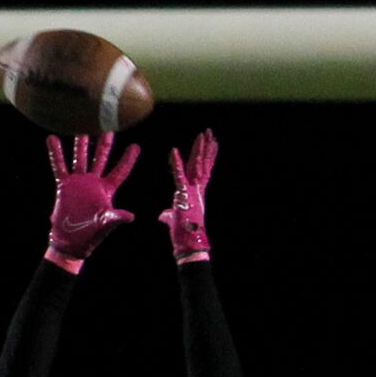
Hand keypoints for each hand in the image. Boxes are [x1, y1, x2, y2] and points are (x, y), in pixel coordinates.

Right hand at [45, 133, 138, 267]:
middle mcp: (94, 182)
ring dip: (81, 142)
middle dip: (104, 142)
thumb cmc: (92, 234)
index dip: (128, 160)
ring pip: (80, 157)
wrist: (72, 240)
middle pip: (100, 157)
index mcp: (107, 190)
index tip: (136, 146)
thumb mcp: (106, 224)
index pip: (120, 171)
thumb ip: (116, 217)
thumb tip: (130, 216)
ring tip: (81, 124)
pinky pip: (60, 166)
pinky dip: (56, 153)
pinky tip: (53, 138)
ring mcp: (79, 181)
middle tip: (107, 124)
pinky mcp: (64, 184)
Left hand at [160, 129, 216, 261]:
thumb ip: (168, 214)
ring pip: (197, 166)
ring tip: (204, 135)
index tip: (212, 144)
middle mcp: (197, 190)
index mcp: (195, 193)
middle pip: (202, 164)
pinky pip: (179, 177)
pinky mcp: (183, 196)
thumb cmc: (182, 235)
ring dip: (200, 150)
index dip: (208, 157)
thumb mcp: (172, 220)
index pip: (202, 170)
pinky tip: (174, 151)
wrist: (188, 244)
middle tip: (210, 132)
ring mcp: (193, 192)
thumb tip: (163, 216)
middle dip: (206, 147)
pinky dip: (176, 165)